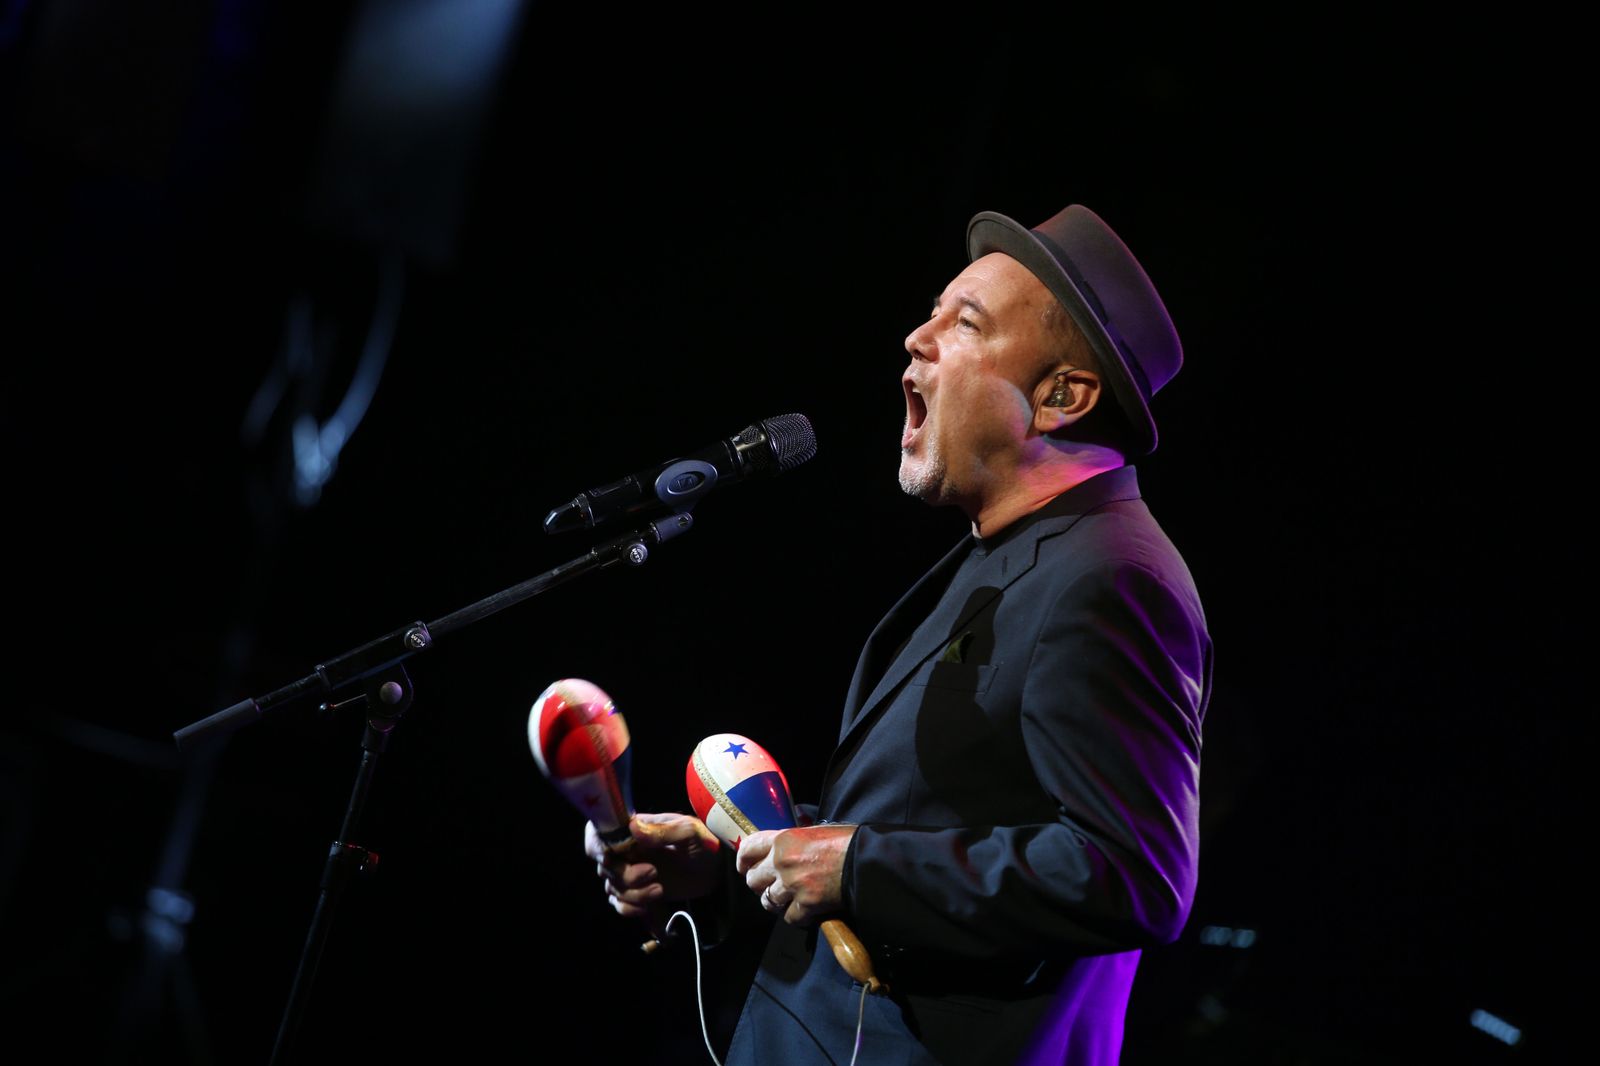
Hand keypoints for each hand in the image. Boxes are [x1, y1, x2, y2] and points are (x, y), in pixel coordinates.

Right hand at [586, 813, 721, 930]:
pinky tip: (648, 908)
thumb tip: (633, 826)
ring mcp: (630, 872)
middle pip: (606, 866)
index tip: (609, 858)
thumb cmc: (704, 843)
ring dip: (633, 894)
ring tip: (660, 891)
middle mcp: (626, 850)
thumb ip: (663, 831)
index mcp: (634, 829)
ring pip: (613, 887)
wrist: (716, 871)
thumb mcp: (690, 832)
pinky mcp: (637, 892)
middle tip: (653, 873)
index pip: (600, 833)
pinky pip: (620, 904)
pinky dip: (629, 909)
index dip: (596, 846)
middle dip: (625, 875)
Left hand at [736, 824, 855, 925]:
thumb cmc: (845, 842)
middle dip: (760, 886)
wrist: (866, 860)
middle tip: (770, 887)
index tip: (744, 867)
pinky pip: (789, 917)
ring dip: (776, 903)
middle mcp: (782, 862)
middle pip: (753, 880)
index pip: (748, 848)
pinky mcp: (806, 904)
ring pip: (768, 902)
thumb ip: (792, 840)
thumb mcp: (813, 831)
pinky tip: (807, 911)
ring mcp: (793, 885)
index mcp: (783, 839)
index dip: (743, 860)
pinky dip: (797, 917)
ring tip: (788, 901)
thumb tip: (781, 846)